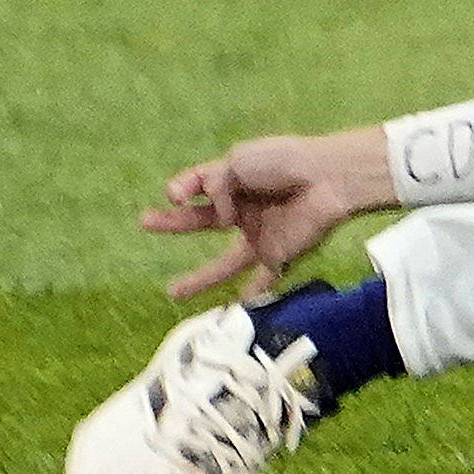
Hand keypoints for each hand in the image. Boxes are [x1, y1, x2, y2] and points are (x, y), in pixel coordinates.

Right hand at [143, 135, 365, 299]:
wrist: (328, 179)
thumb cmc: (284, 162)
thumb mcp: (238, 162)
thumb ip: (214, 188)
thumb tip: (219, 216)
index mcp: (237, 180)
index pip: (201, 184)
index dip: (184, 186)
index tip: (175, 195)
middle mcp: (246, 210)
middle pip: (203, 221)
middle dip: (174, 223)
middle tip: (145, 222)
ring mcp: (262, 235)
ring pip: (226, 263)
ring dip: (201, 278)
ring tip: (173, 292)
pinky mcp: (279, 255)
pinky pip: (264, 281)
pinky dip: (251, 297)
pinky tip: (236, 312)